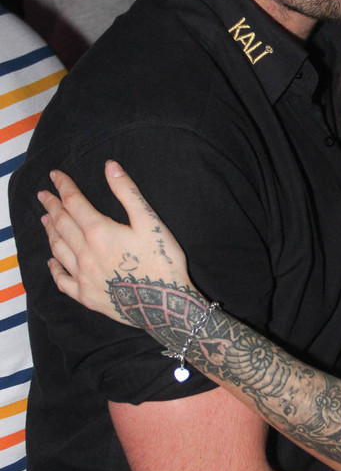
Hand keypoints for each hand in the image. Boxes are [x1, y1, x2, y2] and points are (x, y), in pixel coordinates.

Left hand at [39, 161, 192, 321]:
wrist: (165, 304)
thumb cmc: (162, 261)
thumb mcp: (149, 221)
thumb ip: (127, 192)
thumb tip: (110, 166)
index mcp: (99, 232)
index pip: (74, 202)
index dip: (64, 186)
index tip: (55, 175)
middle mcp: (85, 253)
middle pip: (62, 224)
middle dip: (52, 206)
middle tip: (44, 195)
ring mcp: (83, 277)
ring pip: (59, 249)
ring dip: (50, 232)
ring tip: (46, 220)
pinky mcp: (86, 296)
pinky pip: (62, 280)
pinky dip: (55, 268)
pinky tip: (52, 261)